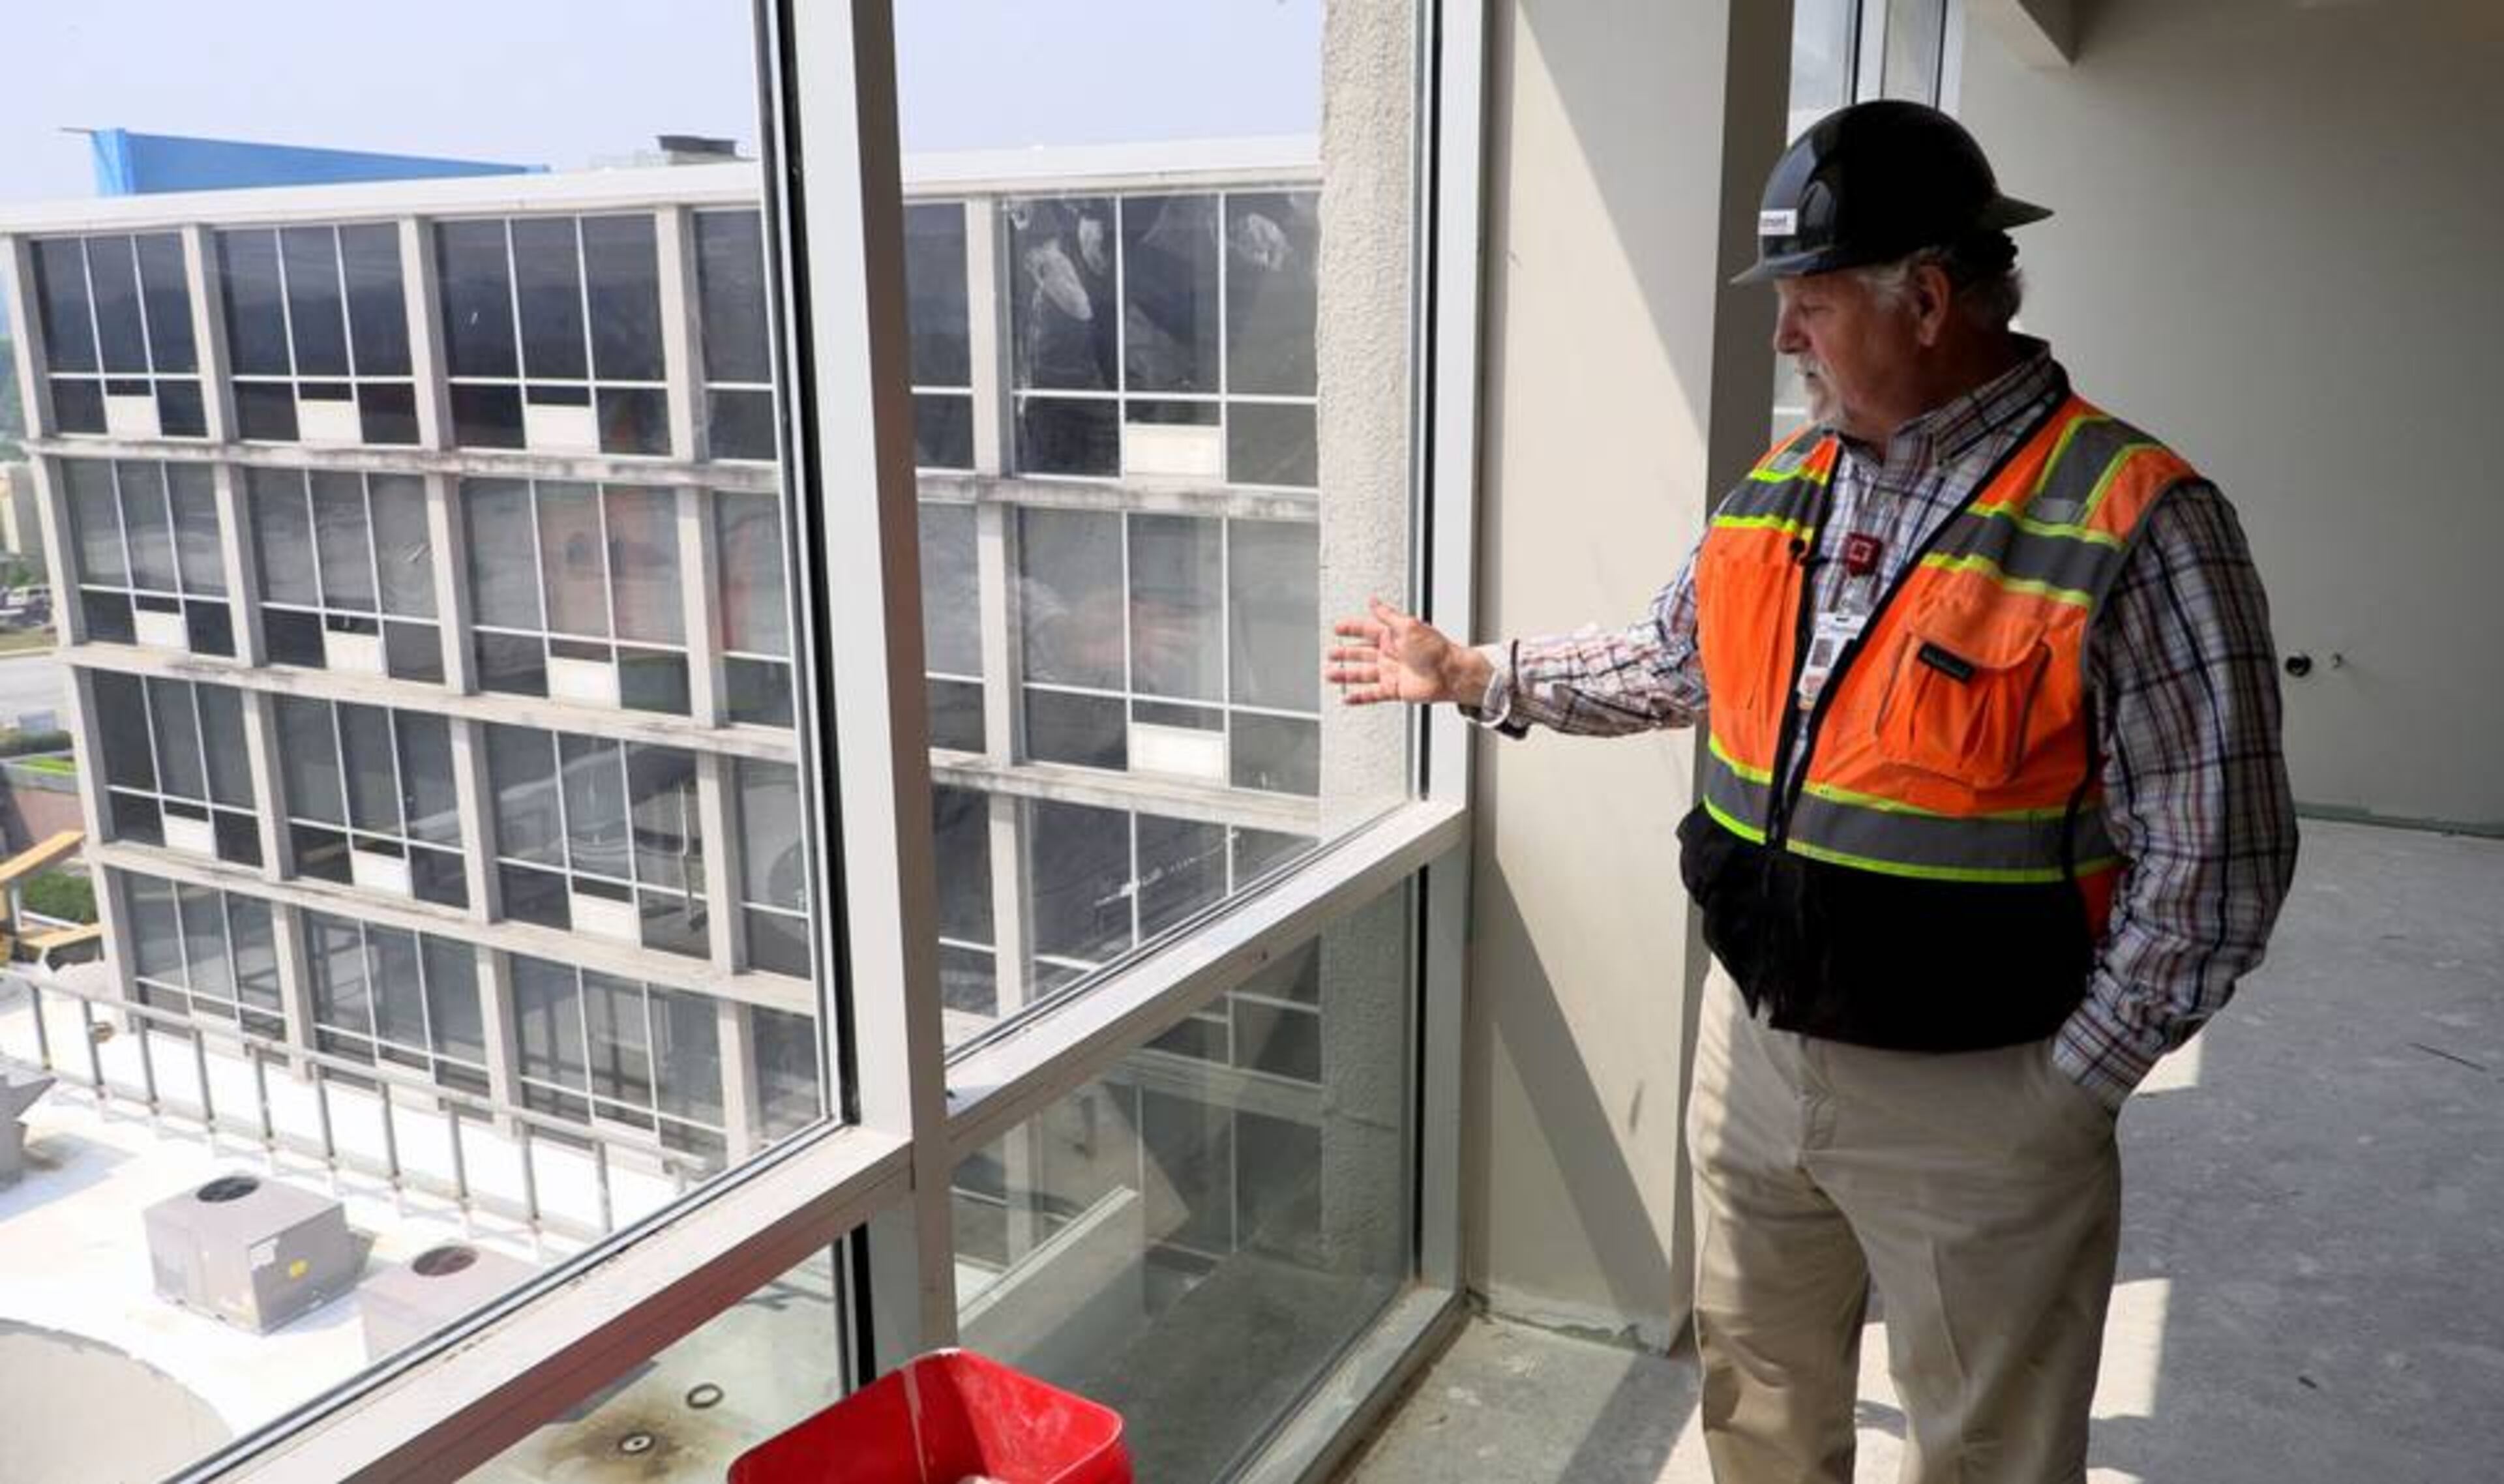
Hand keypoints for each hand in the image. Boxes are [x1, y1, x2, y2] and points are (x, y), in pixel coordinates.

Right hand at [1325, 597, 1492, 706]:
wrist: (1450, 673)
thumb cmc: (1436, 648)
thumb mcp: (1408, 625)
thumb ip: (1387, 614)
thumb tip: (1374, 601)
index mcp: (1393, 636)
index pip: (1366, 630)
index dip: (1351, 628)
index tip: (1337, 627)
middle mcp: (1391, 654)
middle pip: (1361, 653)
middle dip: (1344, 653)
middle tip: (1330, 653)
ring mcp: (1392, 672)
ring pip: (1362, 674)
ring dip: (1345, 674)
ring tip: (1330, 674)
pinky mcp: (1394, 690)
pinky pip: (1372, 694)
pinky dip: (1359, 697)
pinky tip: (1347, 698)